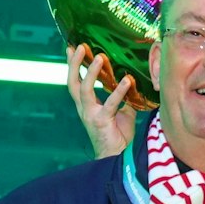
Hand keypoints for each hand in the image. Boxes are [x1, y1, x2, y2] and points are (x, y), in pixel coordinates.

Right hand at [67, 43, 135, 159]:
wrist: (116, 157)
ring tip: (100, 57)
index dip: (73, 65)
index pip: (75, 81)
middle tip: (80, 46)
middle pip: (73, 82)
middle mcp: (84, 108)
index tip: (71, 47)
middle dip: (74, 64)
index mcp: (86, 105)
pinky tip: (127, 80)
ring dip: (92, 72)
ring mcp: (90, 114)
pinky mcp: (101, 122)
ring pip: (85, 89)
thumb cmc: (117, 135)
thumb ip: (123, 98)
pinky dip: (118, 91)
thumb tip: (132, 83)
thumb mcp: (122, 112)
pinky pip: (109, 104)